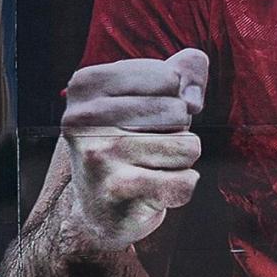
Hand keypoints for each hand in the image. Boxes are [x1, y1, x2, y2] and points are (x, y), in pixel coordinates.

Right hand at [60, 49, 207, 250]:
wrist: (102, 208)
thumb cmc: (135, 135)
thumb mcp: (156, 90)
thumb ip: (187, 69)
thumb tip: (193, 100)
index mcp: (87, 84)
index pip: (171, 77)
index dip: (174, 98)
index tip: (143, 115)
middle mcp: (84, 118)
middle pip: (180, 112)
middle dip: (176, 131)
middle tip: (143, 146)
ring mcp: (98, 155)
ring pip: (188, 146)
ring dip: (179, 159)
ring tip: (146, 165)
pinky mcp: (117, 191)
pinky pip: (186, 182)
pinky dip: (182, 186)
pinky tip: (153, 190)